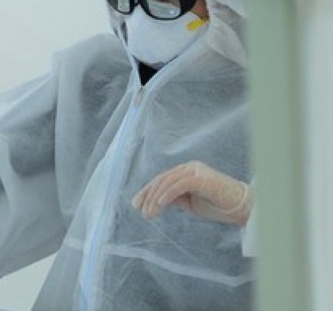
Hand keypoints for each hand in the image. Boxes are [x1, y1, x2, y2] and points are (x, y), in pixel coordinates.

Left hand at [132, 160, 251, 224]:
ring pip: (168, 182)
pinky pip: (179, 185)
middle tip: (141, 212)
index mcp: (186, 171)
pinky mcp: (202, 178)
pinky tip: (160, 205)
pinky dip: (167, 195)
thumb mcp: (191, 203)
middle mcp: (189, 167)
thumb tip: (155, 201)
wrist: (244, 208)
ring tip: (149, 214)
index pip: (161, 179)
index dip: (147, 191)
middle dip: (148, 196)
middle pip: (162, 179)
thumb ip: (175, 198)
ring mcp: (196, 171)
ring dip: (155, 199)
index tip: (136, 204)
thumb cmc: (219, 206)